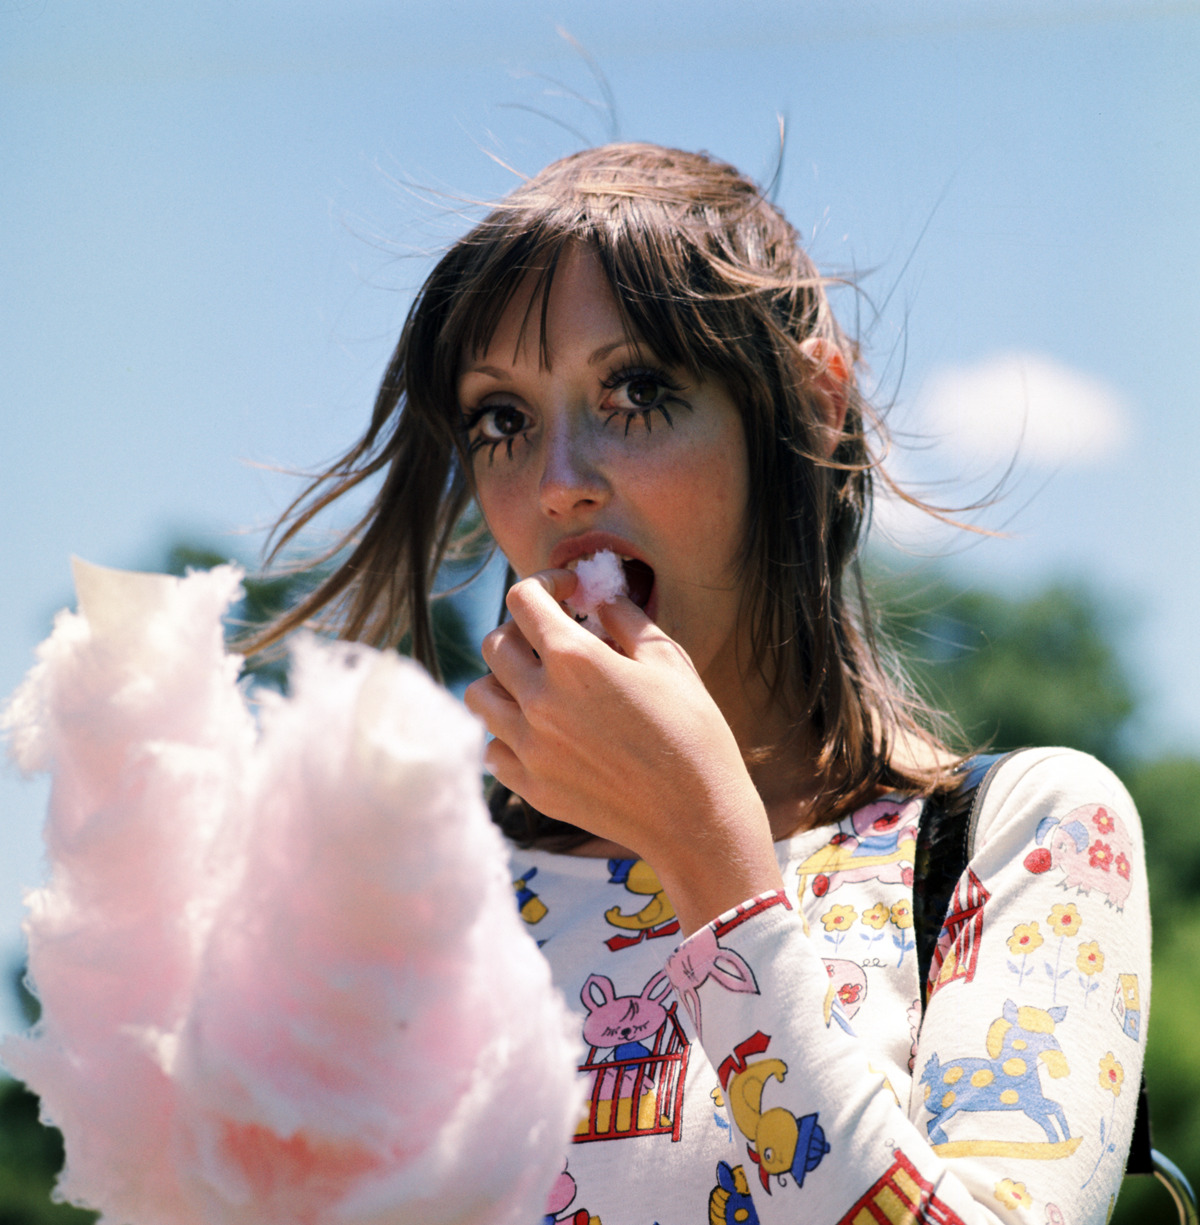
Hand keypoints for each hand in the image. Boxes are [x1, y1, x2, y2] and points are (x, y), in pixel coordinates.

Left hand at [463, 570, 783, 933]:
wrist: (696, 820)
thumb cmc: (693, 735)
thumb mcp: (670, 661)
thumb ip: (627, 620)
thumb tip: (600, 602)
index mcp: (574, 660)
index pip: (524, 599)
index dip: (545, 583)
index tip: (567, 592)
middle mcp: (539, 700)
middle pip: (494, 643)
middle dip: (523, 631)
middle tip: (554, 640)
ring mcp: (528, 747)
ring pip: (479, 694)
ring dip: (503, 681)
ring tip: (539, 686)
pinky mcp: (529, 786)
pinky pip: (492, 746)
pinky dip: (507, 733)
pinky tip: (541, 733)